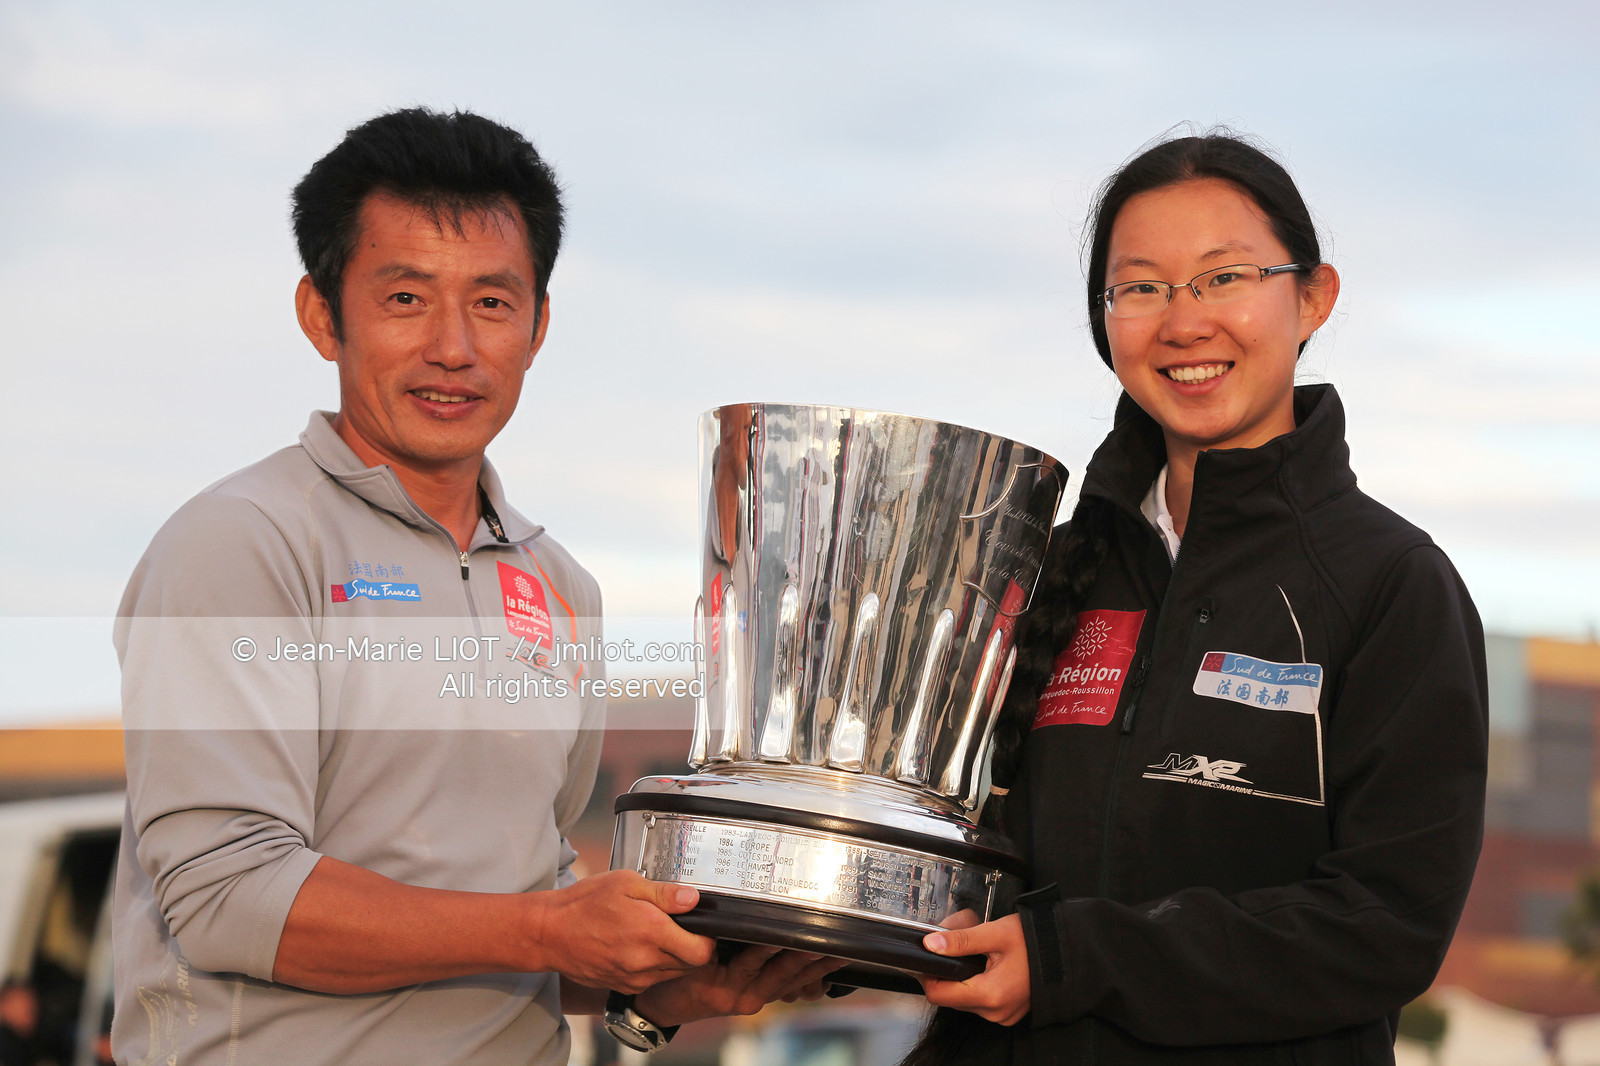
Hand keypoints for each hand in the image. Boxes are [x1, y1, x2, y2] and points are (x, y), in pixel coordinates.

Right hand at [533, 871, 714, 992]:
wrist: (550, 933)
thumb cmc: (585, 903)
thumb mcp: (626, 883)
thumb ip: (664, 893)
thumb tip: (694, 899)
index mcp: (651, 932)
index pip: (702, 952)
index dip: (708, 939)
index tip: (701, 926)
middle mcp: (646, 961)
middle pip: (691, 964)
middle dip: (693, 947)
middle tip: (679, 927)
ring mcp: (635, 978)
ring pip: (673, 974)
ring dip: (674, 958)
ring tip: (657, 936)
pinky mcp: (624, 986)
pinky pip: (653, 980)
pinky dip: (655, 967)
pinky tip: (640, 948)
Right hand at [634, 944, 845, 1026]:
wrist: (662, 1007)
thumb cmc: (670, 979)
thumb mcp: (683, 957)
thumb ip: (707, 938)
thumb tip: (732, 912)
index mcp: (723, 984)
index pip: (755, 959)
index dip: (776, 944)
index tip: (795, 930)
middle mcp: (742, 996)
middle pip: (782, 973)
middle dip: (808, 957)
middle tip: (830, 942)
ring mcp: (750, 1001)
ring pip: (789, 983)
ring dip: (815, 969)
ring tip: (839, 954)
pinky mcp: (755, 999)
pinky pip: (785, 990)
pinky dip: (806, 980)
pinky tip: (826, 972)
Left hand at [918, 913, 1030, 1025]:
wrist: (1067, 951)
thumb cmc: (1036, 941)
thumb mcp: (995, 933)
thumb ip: (960, 939)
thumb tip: (930, 944)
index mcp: (990, 994)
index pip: (939, 994)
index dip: (927, 973)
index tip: (927, 955)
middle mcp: (994, 1012)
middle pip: (950, 996)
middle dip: (947, 969)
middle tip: (956, 942)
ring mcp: (1002, 1015)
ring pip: (964, 999)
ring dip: (962, 976)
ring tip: (975, 951)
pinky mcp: (1007, 1013)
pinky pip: (980, 1002)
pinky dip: (977, 983)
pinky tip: (986, 964)